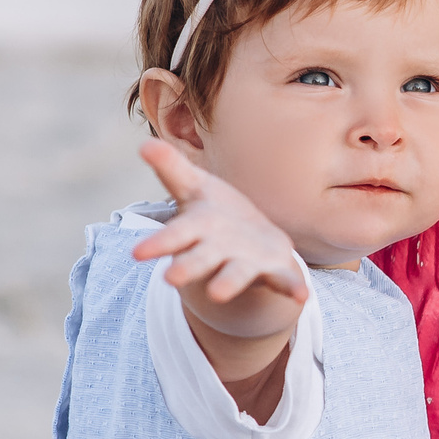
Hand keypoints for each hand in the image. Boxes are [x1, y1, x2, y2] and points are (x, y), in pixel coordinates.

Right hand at [132, 140, 307, 358]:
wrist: (250, 247)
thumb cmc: (215, 216)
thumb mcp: (195, 188)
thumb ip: (172, 168)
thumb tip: (145, 143)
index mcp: (197, 232)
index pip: (174, 236)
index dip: (158, 244)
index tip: (137, 254)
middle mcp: (217, 253)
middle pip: (200, 260)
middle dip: (188, 267)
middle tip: (171, 278)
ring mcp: (244, 265)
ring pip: (235, 275)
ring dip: (228, 283)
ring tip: (218, 295)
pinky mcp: (272, 271)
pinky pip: (282, 281)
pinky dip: (290, 287)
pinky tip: (301, 295)